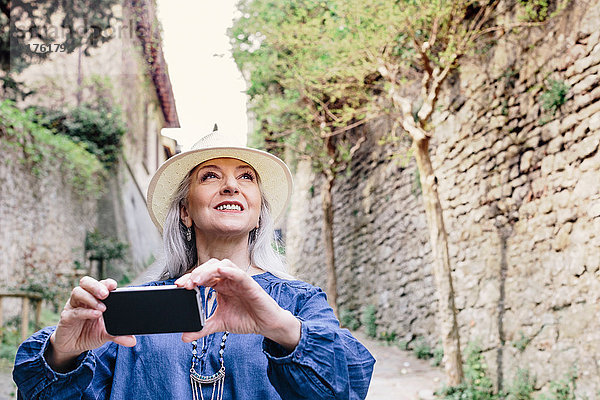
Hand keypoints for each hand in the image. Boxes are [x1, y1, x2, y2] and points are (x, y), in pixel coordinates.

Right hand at [47, 276, 135, 371]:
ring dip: (90, 298)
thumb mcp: (106, 335)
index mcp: (95, 298)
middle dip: (96, 286)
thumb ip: (118, 335)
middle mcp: (84, 299)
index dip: (107, 283)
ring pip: (77, 292)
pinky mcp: (66, 317)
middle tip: (106, 294)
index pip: (100, 284)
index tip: (114, 286)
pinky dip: (86, 312)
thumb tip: (133, 341)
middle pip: (86, 282)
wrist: (73, 347)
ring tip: (102, 308)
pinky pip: (74, 311)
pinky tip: (95, 314)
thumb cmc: (90, 334)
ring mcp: (74, 306)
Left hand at [175, 259, 300, 349]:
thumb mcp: (219, 323)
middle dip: (196, 274)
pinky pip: (239, 273)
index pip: (202, 276)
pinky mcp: (250, 284)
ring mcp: (238, 280)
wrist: (265, 325)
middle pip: (209, 267)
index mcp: (219, 285)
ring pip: (222, 265)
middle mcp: (228, 280)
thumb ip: (203, 328)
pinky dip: (230, 271)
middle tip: (185, 284)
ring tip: (197, 280)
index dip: (190, 279)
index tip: (178, 286)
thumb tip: (184, 337)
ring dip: (208, 271)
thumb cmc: (245, 318)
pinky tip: (221, 271)